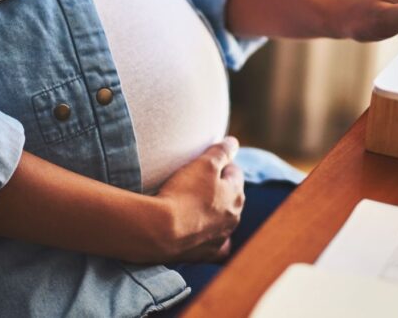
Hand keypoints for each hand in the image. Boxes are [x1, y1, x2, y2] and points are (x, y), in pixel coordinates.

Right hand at [155, 137, 244, 262]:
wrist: (161, 230)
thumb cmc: (184, 193)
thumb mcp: (204, 163)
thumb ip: (221, 151)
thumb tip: (234, 142)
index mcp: (236, 195)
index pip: (234, 172)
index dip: (220, 164)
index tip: (204, 163)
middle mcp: (234, 218)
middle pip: (230, 197)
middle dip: (219, 189)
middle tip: (197, 182)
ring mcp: (220, 238)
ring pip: (223, 221)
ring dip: (213, 212)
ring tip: (194, 205)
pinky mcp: (206, 254)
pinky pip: (216, 246)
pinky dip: (212, 239)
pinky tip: (205, 236)